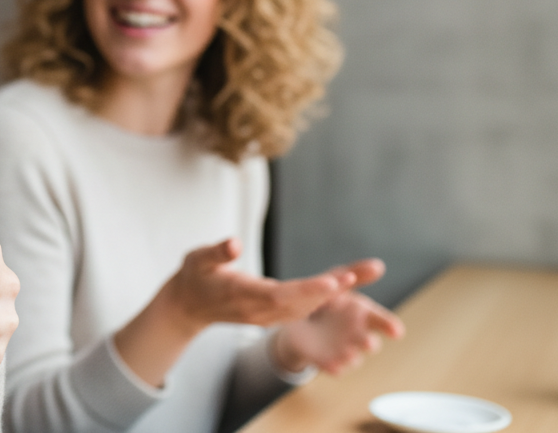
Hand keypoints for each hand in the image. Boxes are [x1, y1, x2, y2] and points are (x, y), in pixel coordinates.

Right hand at [112, 238, 356, 387]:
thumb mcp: (196, 259)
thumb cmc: (194, 277)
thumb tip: (234, 243)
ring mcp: (270, 315)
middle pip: (305, 302)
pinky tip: (347, 280)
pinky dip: (327, 293)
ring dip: (338, 290)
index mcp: (244, 296)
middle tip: (366, 270)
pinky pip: (306, 306)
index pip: (281, 295)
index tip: (333, 283)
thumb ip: (216, 253)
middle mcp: (261, 310)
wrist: (189, 306)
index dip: (308, 290)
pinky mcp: (275, 313)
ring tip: (368, 270)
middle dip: (335, 287)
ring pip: (310, 304)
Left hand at [273, 258, 404, 374]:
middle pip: (369, 342)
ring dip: (351, 357)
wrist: (299, 319)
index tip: (396, 331)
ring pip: (352, 358)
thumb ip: (356, 274)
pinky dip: (334, 368)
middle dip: (370, 343)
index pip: (380, 320)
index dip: (389, 325)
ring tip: (347, 353)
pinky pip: (333, 367)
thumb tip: (379, 265)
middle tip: (368, 343)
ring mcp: (343, 349)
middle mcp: (357, 334)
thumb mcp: (337, 282)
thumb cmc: (327, 300)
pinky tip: (333, 366)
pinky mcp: (326, 360)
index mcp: (362, 314)